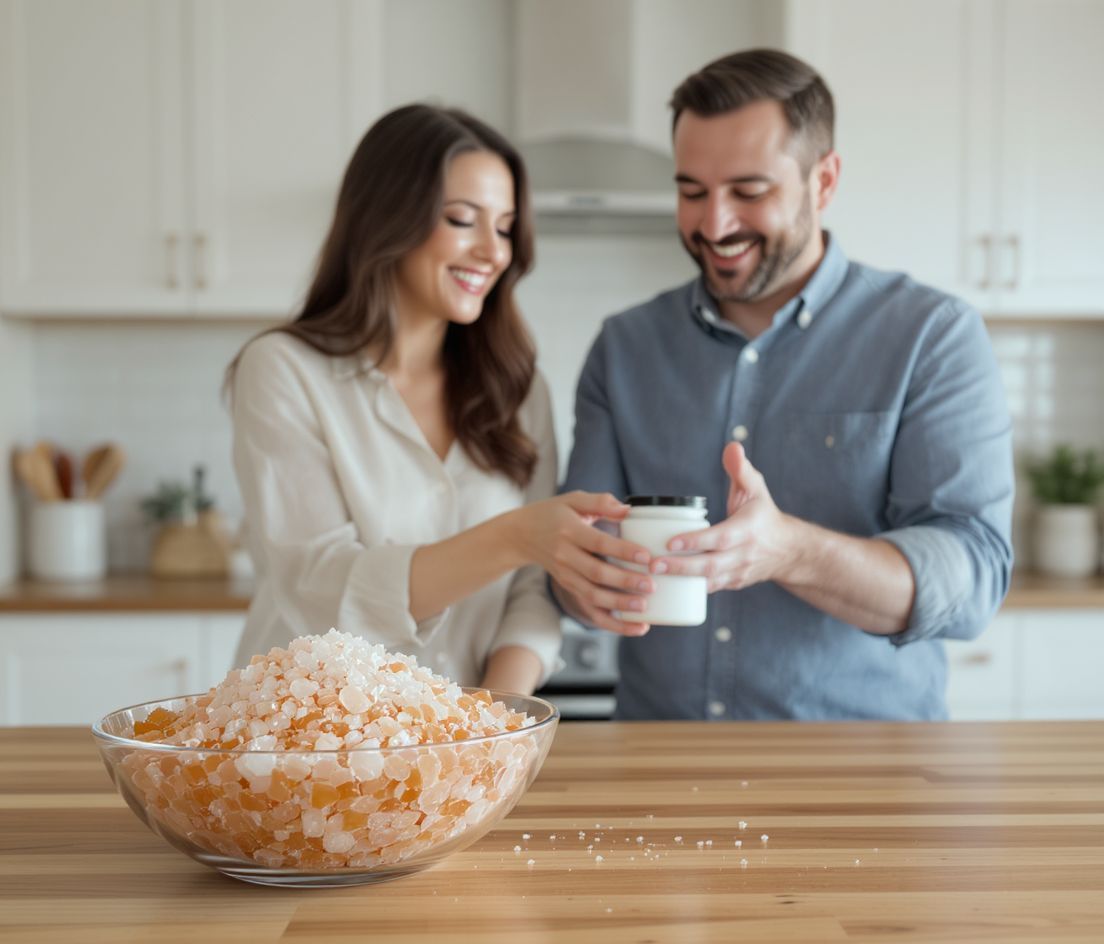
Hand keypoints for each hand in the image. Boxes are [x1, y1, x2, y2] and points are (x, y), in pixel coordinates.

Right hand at [510, 491, 654, 635]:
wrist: (520, 535)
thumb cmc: (552, 514)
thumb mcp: (573, 499)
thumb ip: (601, 502)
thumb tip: (629, 510)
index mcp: (569, 531)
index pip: (598, 543)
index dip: (622, 551)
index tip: (646, 556)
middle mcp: (565, 555)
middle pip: (596, 574)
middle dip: (624, 582)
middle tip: (650, 585)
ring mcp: (565, 574)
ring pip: (592, 596)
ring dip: (618, 605)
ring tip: (643, 607)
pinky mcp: (567, 587)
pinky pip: (589, 609)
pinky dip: (611, 622)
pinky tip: (633, 627)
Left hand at [650, 443, 796, 591]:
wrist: (788, 551)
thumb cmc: (764, 516)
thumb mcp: (756, 489)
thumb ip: (741, 469)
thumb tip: (731, 446)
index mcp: (748, 530)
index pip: (721, 538)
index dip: (696, 541)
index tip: (671, 541)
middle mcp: (743, 554)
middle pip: (710, 565)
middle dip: (680, 566)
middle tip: (652, 564)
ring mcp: (737, 573)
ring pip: (707, 581)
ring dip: (680, 581)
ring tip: (651, 577)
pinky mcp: (731, 584)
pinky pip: (708, 590)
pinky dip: (687, 593)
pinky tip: (664, 589)